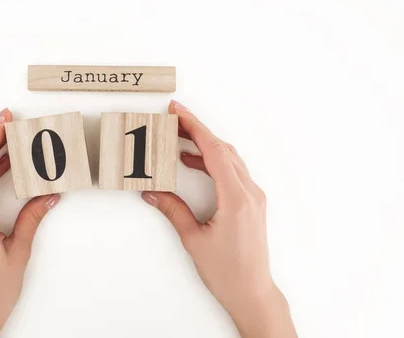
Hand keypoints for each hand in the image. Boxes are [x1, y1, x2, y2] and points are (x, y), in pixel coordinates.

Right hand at [141, 100, 296, 337]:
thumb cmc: (228, 272)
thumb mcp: (194, 239)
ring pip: (229, 159)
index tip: (178, 111)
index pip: (214, 151)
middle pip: (223, 149)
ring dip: (205, 145)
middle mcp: (250, 192)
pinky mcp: (251, 202)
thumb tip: (151, 191)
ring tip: (179, 140)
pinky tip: (194, 163)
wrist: (253, 292)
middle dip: (197, 130)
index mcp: (237, 198)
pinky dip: (213, 161)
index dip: (194, 127)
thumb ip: (172, 210)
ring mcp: (253, 197)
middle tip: (173, 119)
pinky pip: (233, 172)